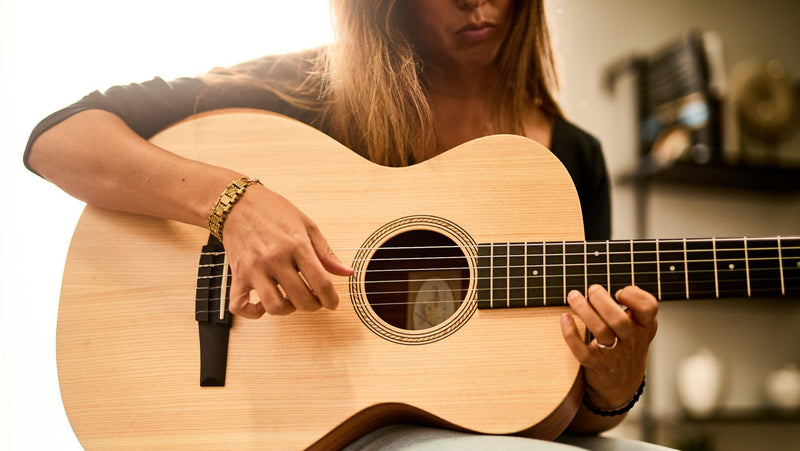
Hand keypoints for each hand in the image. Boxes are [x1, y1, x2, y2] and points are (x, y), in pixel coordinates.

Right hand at [219, 184, 353, 317]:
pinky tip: (262, 305)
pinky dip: (252, 312)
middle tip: (314, 300)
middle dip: (313, 306)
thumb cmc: (272, 210)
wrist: (236, 202)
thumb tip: (346, 272)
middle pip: (301, 299)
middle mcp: (275, 258)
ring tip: (290, 300)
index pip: (321, 283)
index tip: (332, 303)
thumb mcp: (306, 225)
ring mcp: (254, 268)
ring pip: (274, 307)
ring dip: (287, 310)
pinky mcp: (237, 274)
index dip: (331, 299)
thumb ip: (326, 252)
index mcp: (296, 245)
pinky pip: (240, 305)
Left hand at [560, 284, 657, 408]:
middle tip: (592, 289)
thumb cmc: (627, 346)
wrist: (622, 384)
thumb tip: (622, 288)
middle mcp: (631, 340)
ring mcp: (615, 354)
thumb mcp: (640, 327)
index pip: (649, 309)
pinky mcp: (597, 365)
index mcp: (644, 326)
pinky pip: (582, 351)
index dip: (634, 296)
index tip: (619, 292)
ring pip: (601, 332)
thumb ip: (635, 308)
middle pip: (619, 320)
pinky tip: (564, 318)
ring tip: (573, 296)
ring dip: (584, 311)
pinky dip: (571, 335)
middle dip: (602, 301)